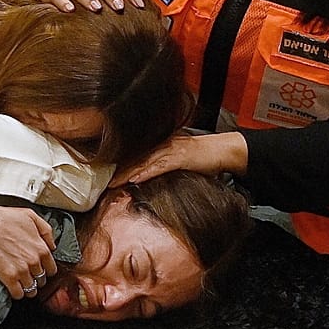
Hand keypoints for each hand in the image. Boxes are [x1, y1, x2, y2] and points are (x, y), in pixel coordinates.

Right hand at [0, 200, 57, 297]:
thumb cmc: (1, 217)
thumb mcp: (30, 215)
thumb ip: (46, 230)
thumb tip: (52, 245)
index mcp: (41, 247)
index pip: (51, 268)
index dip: (45, 269)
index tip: (38, 269)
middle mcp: (34, 261)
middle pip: (41, 280)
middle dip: (36, 278)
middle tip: (27, 275)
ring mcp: (22, 270)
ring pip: (31, 289)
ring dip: (26, 288)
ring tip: (20, 284)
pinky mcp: (8, 277)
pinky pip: (18, 294)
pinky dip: (16, 293)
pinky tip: (12, 288)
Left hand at [111, 132, 248, 184]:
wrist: (224, 150)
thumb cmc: (204, 157)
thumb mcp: (180, 161)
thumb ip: (164, 166)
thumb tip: (149, 178)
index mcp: (161, 145)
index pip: (137, 156)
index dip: (122, 166)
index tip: (108, 176)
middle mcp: (163, 145)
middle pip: (136, 158)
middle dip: (119, 170)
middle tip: (104, 181)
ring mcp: (171, 149)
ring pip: (144, 162)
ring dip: (127, 173)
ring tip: (114, 182)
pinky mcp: (180, 156)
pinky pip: (159, 165)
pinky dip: (146, 172)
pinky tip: (135, 179)